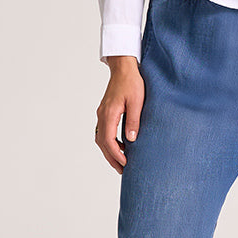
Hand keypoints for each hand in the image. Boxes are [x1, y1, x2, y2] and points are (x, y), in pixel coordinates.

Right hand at [95, 56, 145, 173]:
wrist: (124, 67)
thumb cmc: (132, 82)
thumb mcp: (137, 101)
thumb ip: (133, 121)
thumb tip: (131, 140)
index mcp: (109, 113)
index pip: (108, 140)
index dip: (116, 155)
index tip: (125, 164)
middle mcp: (102, 115)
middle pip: (102, 142)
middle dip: (111, 158)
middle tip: (122, 170)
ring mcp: (102, 113)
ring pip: (101, 138)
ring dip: (109, 151)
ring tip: (121, 162)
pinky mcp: (105, 111)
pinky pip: (103, 131)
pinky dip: (109, 142)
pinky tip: (121, 146)